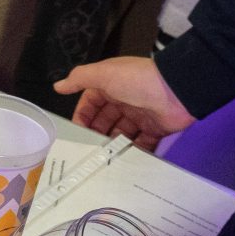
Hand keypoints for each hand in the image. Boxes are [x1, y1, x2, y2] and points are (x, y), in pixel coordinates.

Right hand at [52, 56, 192, 151]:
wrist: (177, 90)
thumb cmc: (137, 80)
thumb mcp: (103, 74)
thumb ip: (79, 78)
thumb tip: (57, 87)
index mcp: (111, 86)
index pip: (90, 103)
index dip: (82, 117)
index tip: (76, 133)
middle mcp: (124, 100)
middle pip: (104, 121)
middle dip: (96, 134)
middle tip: (89, 149)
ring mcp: (140, 116)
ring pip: (120, 134)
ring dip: (112, 145)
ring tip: (104, 157)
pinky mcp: (154, 130)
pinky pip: (140, 144)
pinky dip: (132, 152)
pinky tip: (123, 161)